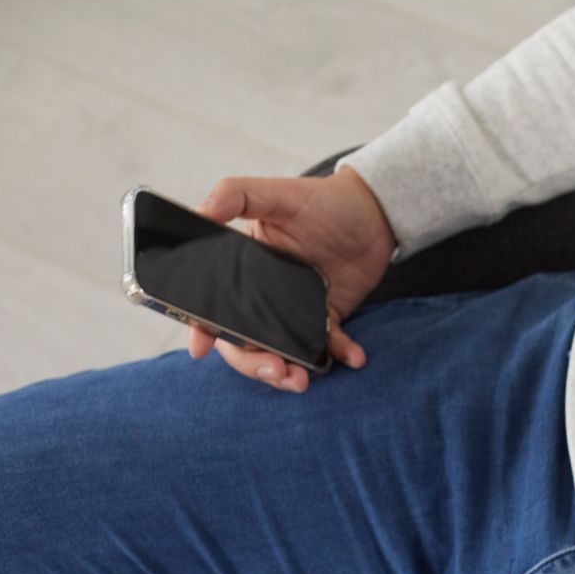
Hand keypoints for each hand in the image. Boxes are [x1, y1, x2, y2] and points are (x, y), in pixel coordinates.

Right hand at [185, 166, 394, 392]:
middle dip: (254, 364)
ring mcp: (294, 311)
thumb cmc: (322, 200)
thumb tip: (200, 210)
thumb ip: (236, 194)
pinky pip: (328, 346)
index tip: (200, 349)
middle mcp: (261, 295)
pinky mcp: (326, 318)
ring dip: (288, 373)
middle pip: (244, 342)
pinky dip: (339, 355)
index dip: (203, 329)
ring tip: (302, 381)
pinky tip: (353, 357)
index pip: (213, 306)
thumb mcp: (277, 192)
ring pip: (281, 352)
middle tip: (275, 370)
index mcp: (238, 269)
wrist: (374, 214)